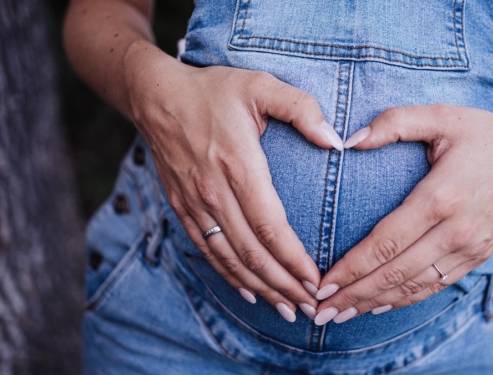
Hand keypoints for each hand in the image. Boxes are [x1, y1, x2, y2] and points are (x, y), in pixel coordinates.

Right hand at [125, 55, 344, 321]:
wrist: (156, 96)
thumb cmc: (214, 90)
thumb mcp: (261, 86)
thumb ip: (302, 109)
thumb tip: (336, 140)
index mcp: (239, 165)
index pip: (270, 227)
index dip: (294, 260)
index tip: (316, 281)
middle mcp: (215, 193)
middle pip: (252, 253)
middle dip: (284, 285)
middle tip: (310, 307)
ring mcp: (195, 204)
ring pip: (230, 259)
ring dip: (260, 288)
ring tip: (287, 309)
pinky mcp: (182, 208)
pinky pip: (208, 251)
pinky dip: (229, 276)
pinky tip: (250, 292)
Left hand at [313, 104, 492, 324]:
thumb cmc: (485, 134)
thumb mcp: (441, 116)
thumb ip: (394, 122)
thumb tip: (349, 141)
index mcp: (441, 197)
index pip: (386, 243)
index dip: (351, 268)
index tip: (322, 284)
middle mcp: (455, 231)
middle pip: (394, 273)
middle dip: (353, 295)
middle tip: (319, 310)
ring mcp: (469, 248)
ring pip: (413, 287)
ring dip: (373, 304)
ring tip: (339, 315)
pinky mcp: (477, 257)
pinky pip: (435, 286)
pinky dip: (404, 300)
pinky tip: (378, 306)